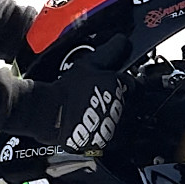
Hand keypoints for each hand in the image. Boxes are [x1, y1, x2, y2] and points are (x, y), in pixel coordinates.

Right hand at [52, 36, 126, 152]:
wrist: (48, 115)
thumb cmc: (66, 90)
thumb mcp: (89, 64)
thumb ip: (111, 51)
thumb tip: (123, 40)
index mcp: (122, 88)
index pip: (137, 85)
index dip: (126, 83)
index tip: (115, 83)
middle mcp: (124, 109)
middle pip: (134, 103)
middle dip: (123, 99)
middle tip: (104, 97)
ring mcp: (118, 128)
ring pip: (128, 120)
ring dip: (118, 115)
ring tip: (98, 110)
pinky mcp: (110, 143)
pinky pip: (119, 136)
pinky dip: (112, 131)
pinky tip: (97, 124)